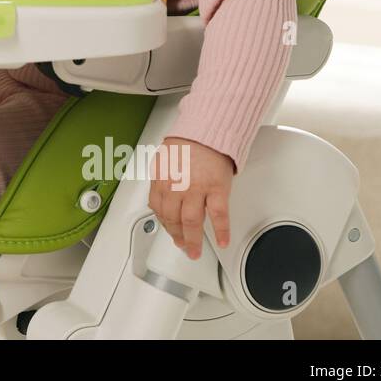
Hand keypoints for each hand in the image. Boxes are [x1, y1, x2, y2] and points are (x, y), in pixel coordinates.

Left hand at [148, 137, 232, 259]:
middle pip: (173, 219)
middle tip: (182, 246)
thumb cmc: (187, 142)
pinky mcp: (216, 188)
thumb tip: (159, 199)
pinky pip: (218, 215)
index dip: (164, 224)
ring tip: (195, 251)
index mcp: (161, 179)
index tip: (169, 231)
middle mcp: (176, 186)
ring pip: (191, 221)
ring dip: (193, 240)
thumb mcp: (164, 161)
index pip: (158, 208)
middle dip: (177, 236)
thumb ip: (161, 181)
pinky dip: (221, 231)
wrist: (207, 130)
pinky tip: (221, 240)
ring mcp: (196, 189)